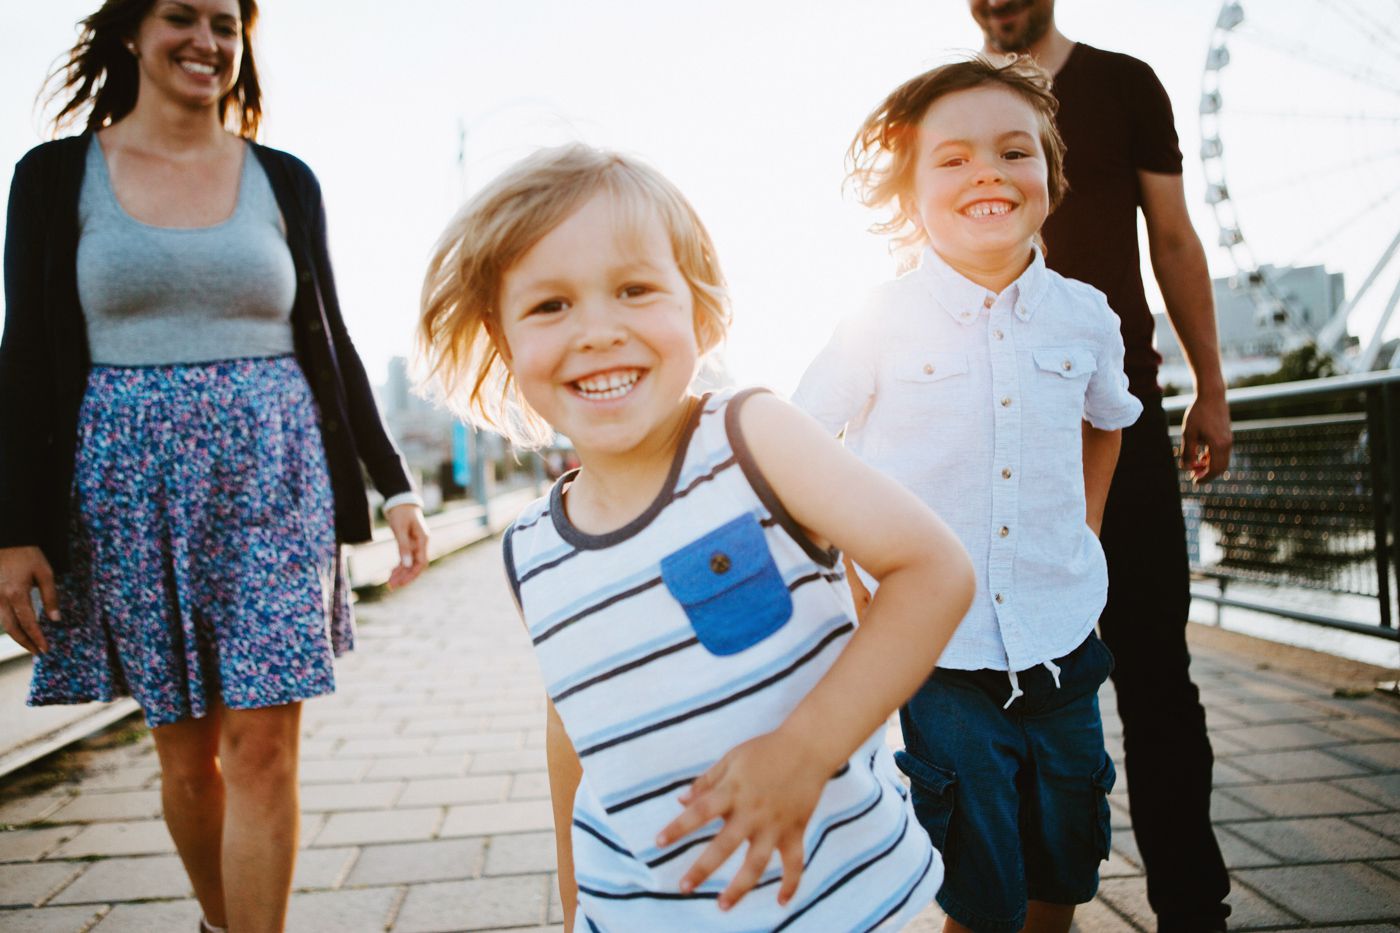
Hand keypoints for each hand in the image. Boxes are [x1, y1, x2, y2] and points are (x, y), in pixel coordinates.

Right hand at [0, 546, 58, 653]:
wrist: (7, 540)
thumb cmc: (28, 555)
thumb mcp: (45, 573)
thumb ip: (50, 596)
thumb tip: (55, 619)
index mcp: (17, 593)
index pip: (29, 623)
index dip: (37, 638)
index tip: (45, 649)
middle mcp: (1, 598)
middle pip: (12, 628)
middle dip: (25, 643)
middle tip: (37, 652)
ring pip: (3, 623)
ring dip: (16, 635)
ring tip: (29, 643)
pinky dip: (8, 624)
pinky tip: (18, 628)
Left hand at [385, 504, 428, 587]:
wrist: (400, 501)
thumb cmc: (401, 513)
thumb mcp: (400, 529)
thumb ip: (404, 547)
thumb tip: (406, 565)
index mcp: (423, 540)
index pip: (421, 562)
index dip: (412, 574)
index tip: (401, 583)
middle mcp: (421, 543)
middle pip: (416, 565)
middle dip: (405, 577)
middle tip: (391, 586)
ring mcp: (416, 544)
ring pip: (410, 563)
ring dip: (401, 573)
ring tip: (389, 584)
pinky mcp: (409, 543)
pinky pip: (406, 558)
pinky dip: (399, 566)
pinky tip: (391, 573)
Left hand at [656, 730, 826, 910]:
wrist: (808, 747)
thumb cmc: (765, 750)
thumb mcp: (732, 759)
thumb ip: (707, 781)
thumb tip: (681, 801)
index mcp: (733, 791)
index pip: (700, 812)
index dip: (678, 827)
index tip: (659, 842)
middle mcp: (752, 812)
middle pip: (724, 846)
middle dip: (703, 869)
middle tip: (684, 887)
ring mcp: (775, 825)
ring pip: (756, 863)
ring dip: (740, 887)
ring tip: (722, 905)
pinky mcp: (795, 830)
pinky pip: (795, 863)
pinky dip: (791, 883)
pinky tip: (781, 902)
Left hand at [1180, 390, 1231, 483]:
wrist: (1212, 395)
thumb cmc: (1198, 413)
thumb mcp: (1188, 433)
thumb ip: (1188, 452)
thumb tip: (1186, 468)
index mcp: (1218, 445)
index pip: (1214, 469)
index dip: (1204, 478)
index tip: (1194, 481)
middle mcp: (1227, 444)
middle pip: (1221, 467)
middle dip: (1207, 474)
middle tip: (1193, 476)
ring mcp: (1229, 439)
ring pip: (1222, 460)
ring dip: (1209, 466)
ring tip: (1195, 466)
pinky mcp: (1227, 435)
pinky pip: (1222, 452)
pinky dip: (1212, 457)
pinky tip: (1201, 456)